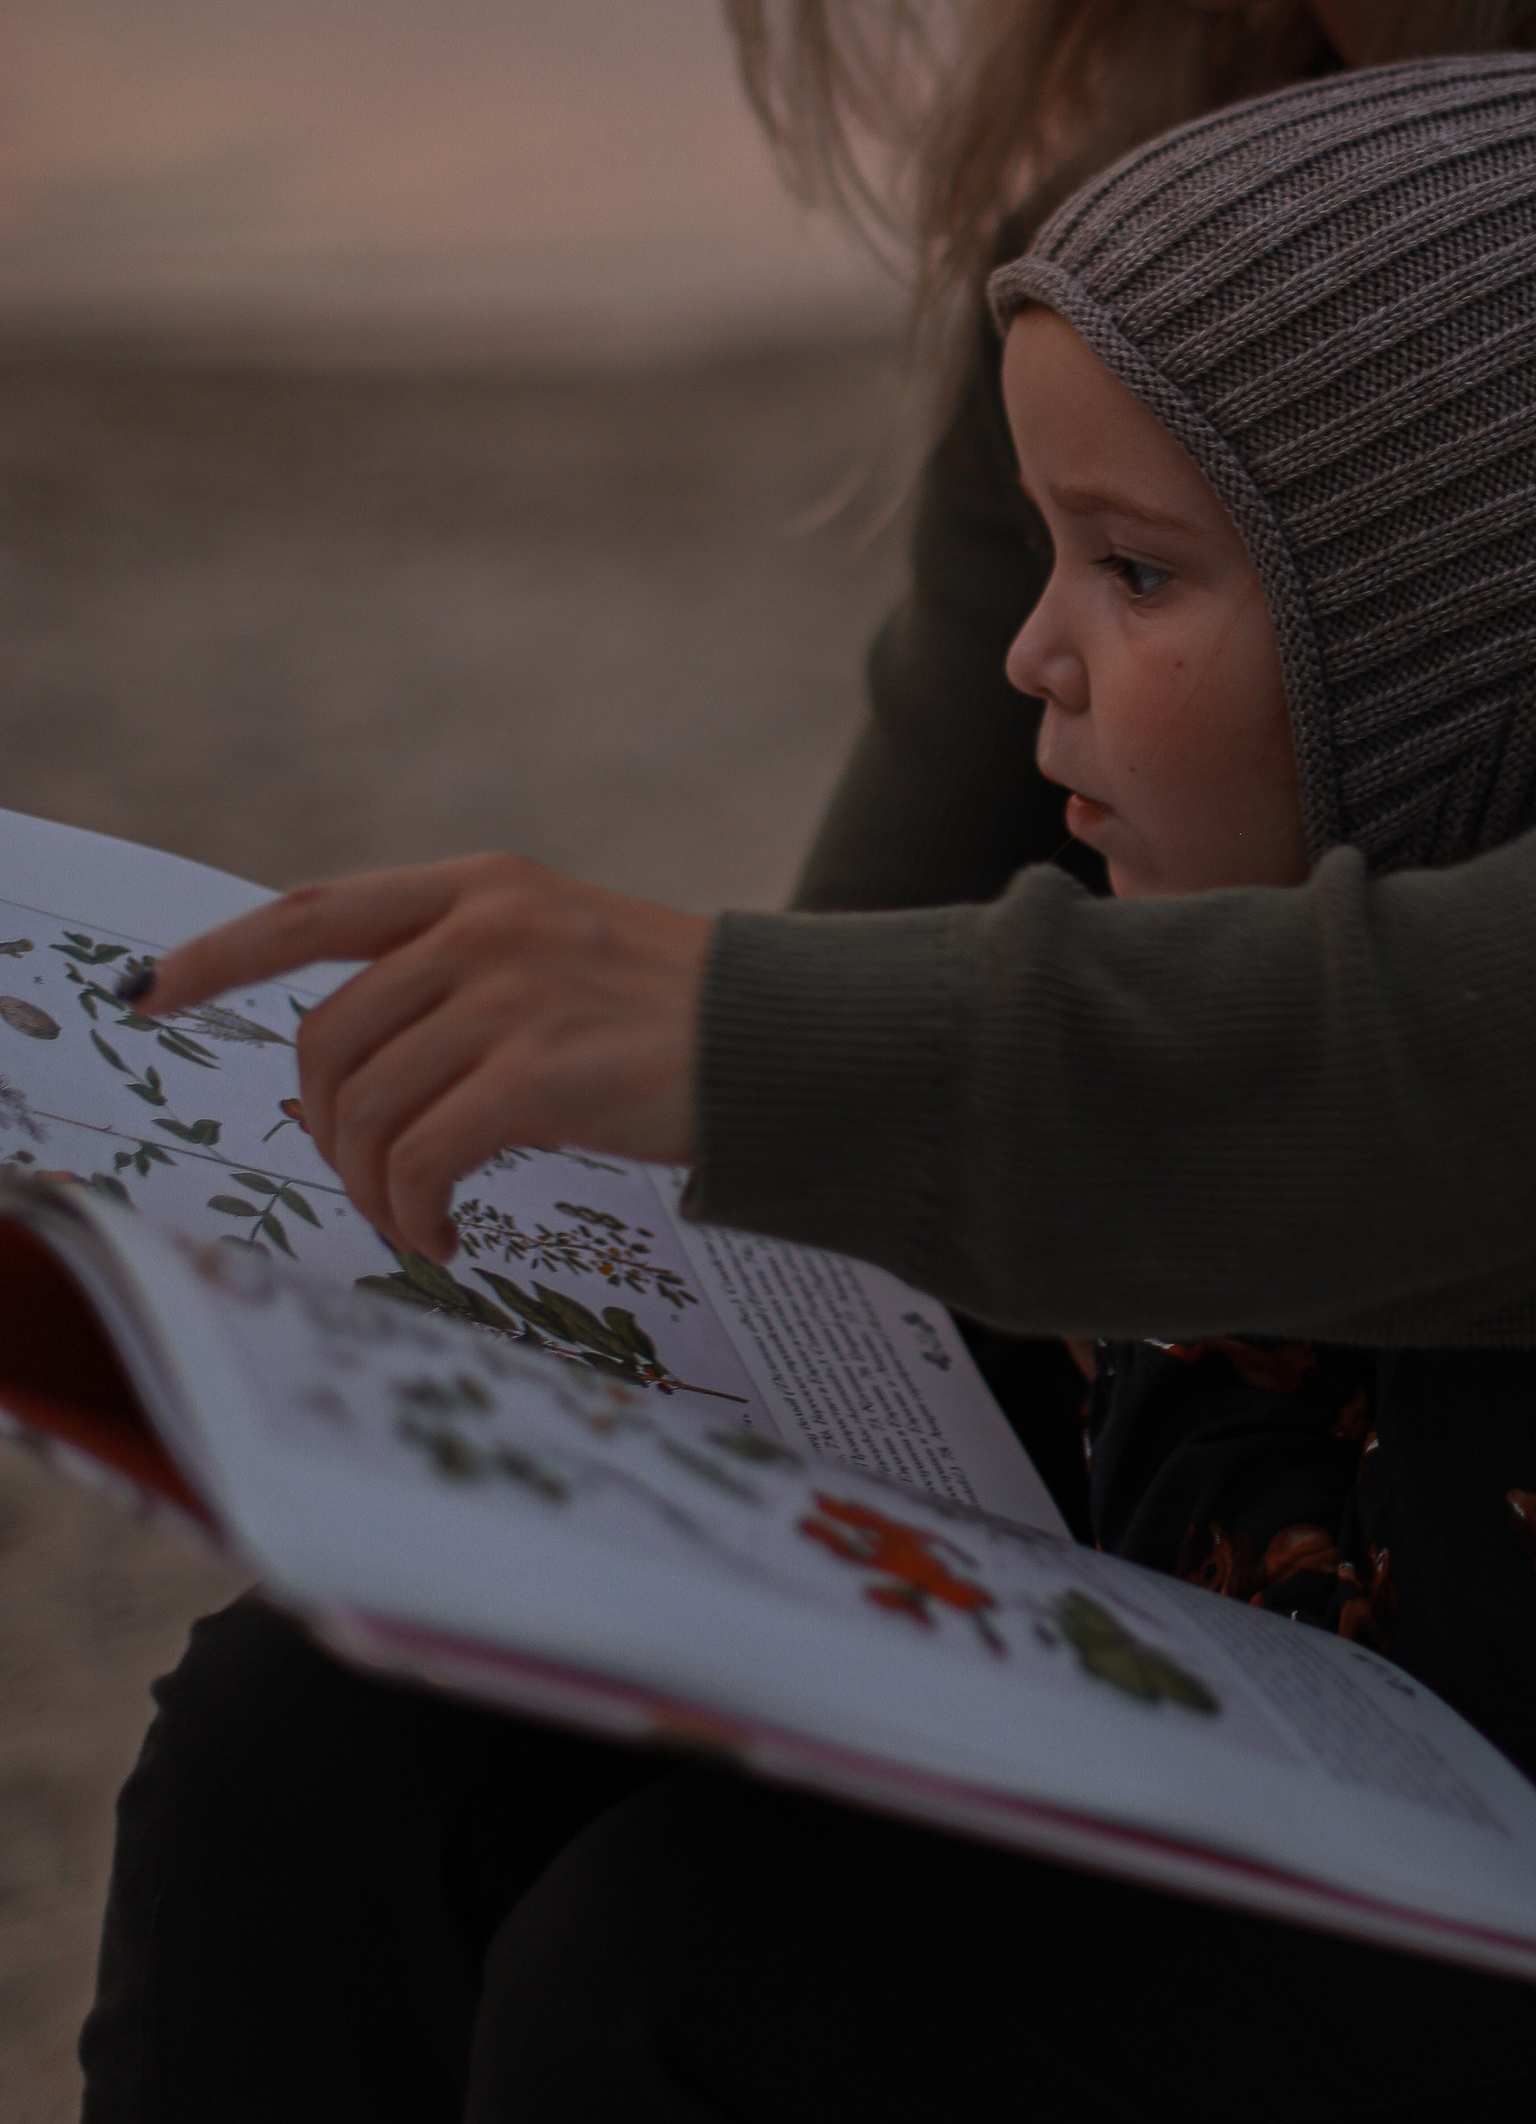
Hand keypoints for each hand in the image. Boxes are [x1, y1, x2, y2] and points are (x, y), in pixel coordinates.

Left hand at [131, 857, 711, 1263]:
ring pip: (366, 1110)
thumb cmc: (682, 1014)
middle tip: (370, 1182)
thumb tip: (355, 1052)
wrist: (797, 1040)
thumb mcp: (560, 950)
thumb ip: (462, 969)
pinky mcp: (543, 1073)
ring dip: (374, 1188)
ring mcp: (512, 995)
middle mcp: (485, 926)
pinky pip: (423, 1160)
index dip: (217, 955)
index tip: (149, 995)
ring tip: (418, 1220)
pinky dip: (416, 1214)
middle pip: (326, 1038)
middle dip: (324, 1129)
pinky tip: (449, 1237)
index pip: (312, 910)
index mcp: (482, 886)